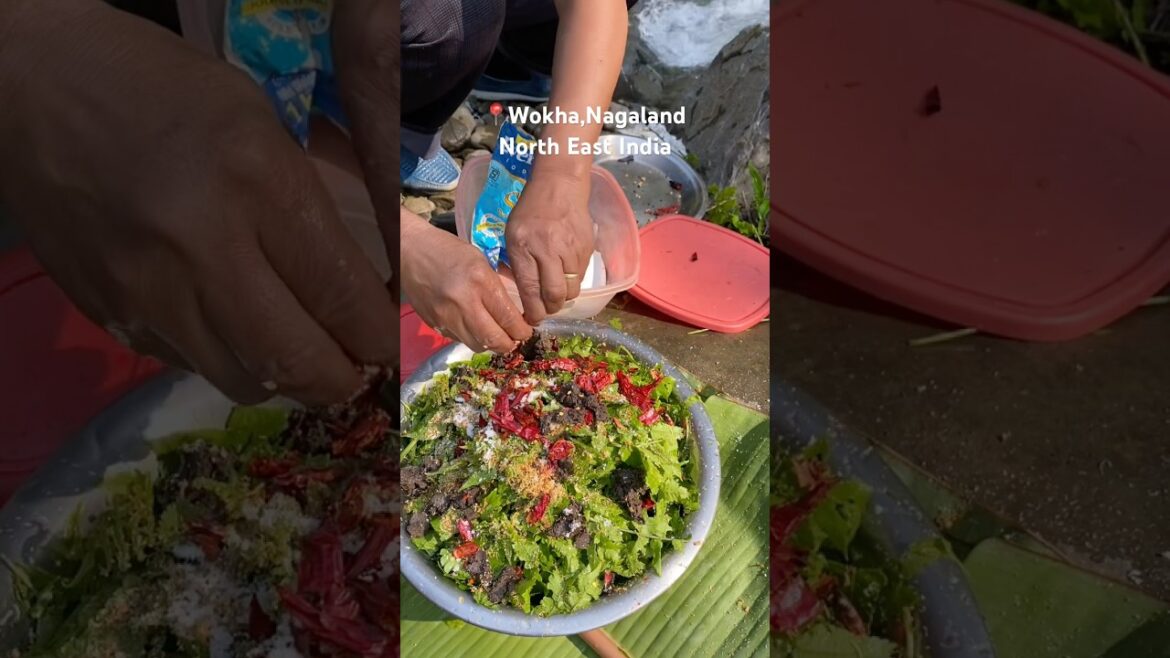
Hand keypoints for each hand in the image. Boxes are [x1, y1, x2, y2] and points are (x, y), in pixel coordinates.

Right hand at [0, 3, 396, 404]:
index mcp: (254, 182)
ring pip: (242, 380)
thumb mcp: (260, 122)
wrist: (27, 85)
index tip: (388, 344)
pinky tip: (230, 326)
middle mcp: (201, 247)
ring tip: (297, 351)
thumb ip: (312, 206)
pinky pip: (189, 364)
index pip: (339, 292)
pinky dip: (225, 358)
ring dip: (283, 377)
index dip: (376, 334)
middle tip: (355, 372)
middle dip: (340, 379)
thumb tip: (363, 282)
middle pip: (295, 360)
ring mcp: (145, 290)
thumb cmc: (161, 89)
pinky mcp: (107, 313)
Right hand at [401, 211, 531, 352]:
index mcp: (480, 282)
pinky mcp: (434, 323)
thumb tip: (515, 313)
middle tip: (515, 339)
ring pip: (477, 345)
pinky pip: (459, 339)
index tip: (527, 331)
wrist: (410, 251)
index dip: (522, 331)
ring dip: (490, 344)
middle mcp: (464, 303)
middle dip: (509, 344)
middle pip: (494, 339)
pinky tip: (474, 328)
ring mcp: (446, 316)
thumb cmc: (449, 250)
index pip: (508, 318)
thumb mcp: (481, 261)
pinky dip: (471, 338)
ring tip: (496, 336)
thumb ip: (497, 287)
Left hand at [504, 172, 594, 322]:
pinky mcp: (587, 249)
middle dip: (550, 309)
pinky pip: (581, 276)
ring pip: (571, 289)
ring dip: (563, 297)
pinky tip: (565, 274)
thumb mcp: (513, 234)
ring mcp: (571, 250)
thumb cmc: (530, 209)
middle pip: (555, 295)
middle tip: (545, 311)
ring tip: (555, 294)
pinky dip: (573, 282)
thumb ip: (517, 263)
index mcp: (525, 247)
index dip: (532, 311)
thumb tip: (524, 293)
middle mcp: (549, 250)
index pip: (531, 289)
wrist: (560, 185)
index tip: (531, 319)